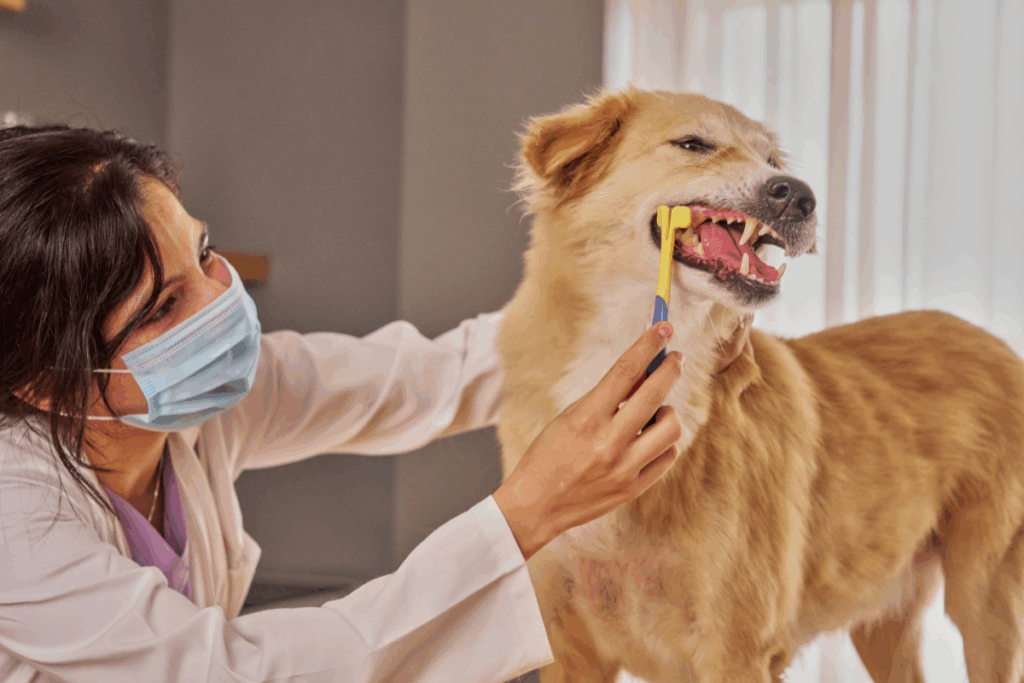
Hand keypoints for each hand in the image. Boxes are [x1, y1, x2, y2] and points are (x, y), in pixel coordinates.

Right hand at [493, 322, 684, 559]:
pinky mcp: (634, 488)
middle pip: (655, 394)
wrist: (535, 507)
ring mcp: (624, 468)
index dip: (648, 345)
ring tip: (655, 413)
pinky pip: (668, 457)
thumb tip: (641, 373)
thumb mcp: (568, 419)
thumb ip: (605, 399)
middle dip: (670, 369)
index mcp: (586, 419)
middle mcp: (609, 443)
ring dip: (667, 413)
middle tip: (675, 359)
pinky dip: (664, 443)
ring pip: (671, 428)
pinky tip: (651, 439)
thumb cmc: (547, 457)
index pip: (625, 371)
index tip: (663, 329)